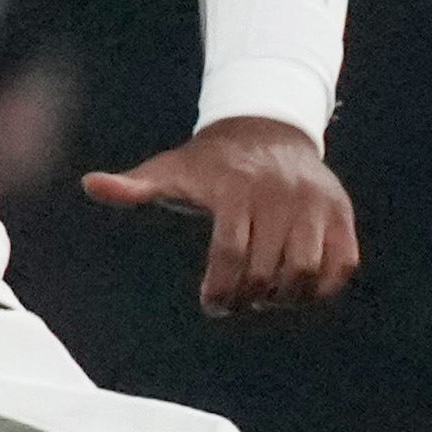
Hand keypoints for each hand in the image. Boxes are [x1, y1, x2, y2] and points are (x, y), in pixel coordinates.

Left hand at [84, 116, 359, 314]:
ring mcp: (315, 203)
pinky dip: (321, 286)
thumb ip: (135, 185)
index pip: (230, 255)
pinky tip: (296, 287)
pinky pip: (341, 264)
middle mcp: (281, 194)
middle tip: (236, 300)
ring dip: (286, 296)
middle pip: (268, 271)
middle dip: (248, 297)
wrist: (267, 128)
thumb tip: (90, 184)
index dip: (220, 291)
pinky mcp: (340, 212)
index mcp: (236, 188)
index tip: (211, 304)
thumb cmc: (210, 162)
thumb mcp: (171, 169)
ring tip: (267, 294)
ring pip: (307, 271)